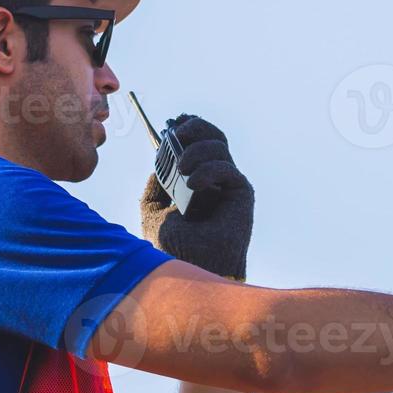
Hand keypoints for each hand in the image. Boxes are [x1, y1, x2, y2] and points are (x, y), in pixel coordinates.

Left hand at [139, 115, 254, 280]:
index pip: (196, 142)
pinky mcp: (240, 193)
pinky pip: (227, 167)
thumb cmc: (171, 246)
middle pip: (211, 137)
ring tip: (182, 168)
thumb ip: (158, 182)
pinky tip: (195, 182)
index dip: (188, 127)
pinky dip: (209, 169)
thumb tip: (162, 158)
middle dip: (194, 128)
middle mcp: (212, 179)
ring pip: (219, 146)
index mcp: (193, 180)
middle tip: (177, 133)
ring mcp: (226, 185)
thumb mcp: (153, 208)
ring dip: (197, 149)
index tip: (172, 123)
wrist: (188, 269)